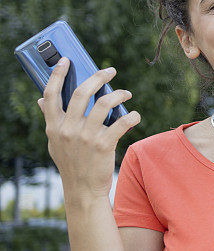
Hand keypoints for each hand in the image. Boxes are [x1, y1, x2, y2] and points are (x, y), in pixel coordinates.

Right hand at [37, 58, 140, 202]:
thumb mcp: (55, 142)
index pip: (50, 95)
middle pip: (81, 93)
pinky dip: (131, 115)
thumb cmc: (71, 163)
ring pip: (104, 103)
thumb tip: (41, 102)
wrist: (82, 190)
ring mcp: (85, 137)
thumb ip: (51, 121)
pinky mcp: (103, 145)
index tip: (66, 60)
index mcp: (53, 126)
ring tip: (126, 93)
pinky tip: (134, 115)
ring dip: (119, 94)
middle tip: (110, 71)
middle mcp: (67, 129)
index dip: (57, 75)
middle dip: (98, 77)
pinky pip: (121, 122)